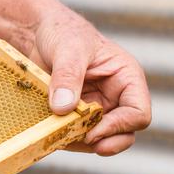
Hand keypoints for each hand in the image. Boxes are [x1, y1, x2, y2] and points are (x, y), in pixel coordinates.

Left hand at [0, 0, 150, 155]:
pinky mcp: (73, 117)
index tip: (94, 130)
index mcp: (126, 78)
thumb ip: (67, 76)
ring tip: (60, 134)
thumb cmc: (61, 31)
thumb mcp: (68, 48)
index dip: (121, 126)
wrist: (34, 32)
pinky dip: (64, 139)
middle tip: (85, 141)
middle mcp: (114, 97)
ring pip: (99, 140)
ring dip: (81, 142)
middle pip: (124, 134)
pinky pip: (74, 137)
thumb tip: (63, 108)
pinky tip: (48, 133)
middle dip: (107, 142)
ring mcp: (94, 109)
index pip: (138, 113)